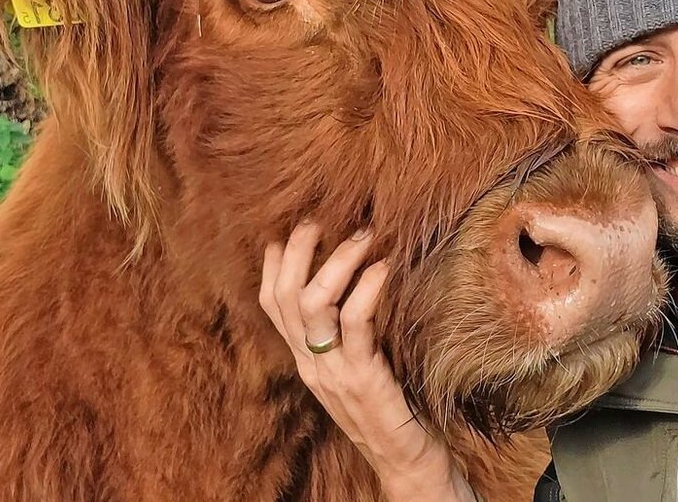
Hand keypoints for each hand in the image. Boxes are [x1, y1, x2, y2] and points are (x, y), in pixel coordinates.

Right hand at [259, 223, 475, 501]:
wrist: (406, 461)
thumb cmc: (390, 405)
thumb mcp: (357, 362)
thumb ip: (345, 330)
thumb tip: (355, 276)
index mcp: (306, 358)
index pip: (271, 302)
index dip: (275, 260)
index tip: (294, 225)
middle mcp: (311, 363)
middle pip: (283, 296)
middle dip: (300, 249)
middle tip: (323, 216)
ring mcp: (332, 372)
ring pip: (311, 304)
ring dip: (337, 261)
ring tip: (364, 234)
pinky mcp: (362, 379)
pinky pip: (354, 324)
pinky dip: (367, 289)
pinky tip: (383, 268)